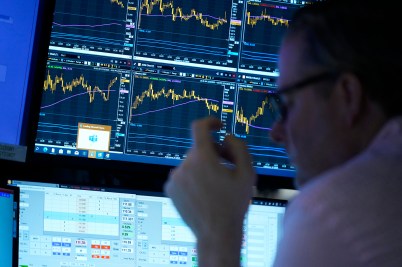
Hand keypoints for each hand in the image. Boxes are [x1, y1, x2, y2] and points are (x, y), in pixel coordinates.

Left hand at [164, 116, 256, 265]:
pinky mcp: (170, 188)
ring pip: (192, 162)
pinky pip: (183, 174)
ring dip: (203, 166)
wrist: (216, 233)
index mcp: (202, 158)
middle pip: (200, 148)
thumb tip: (226, 137)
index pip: (200, 127)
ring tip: (216, 184)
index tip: (218, 126)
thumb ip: (239, 147)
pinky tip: (204, 192)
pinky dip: (193, 178)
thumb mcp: (247, 173)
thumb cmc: (234, 204)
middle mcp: (184, 164)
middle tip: (228, 166)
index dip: (210, 122)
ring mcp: (175, 177)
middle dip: (214, 152)